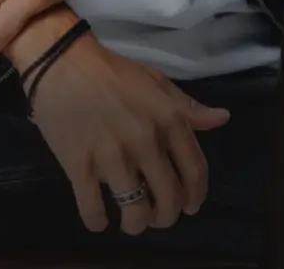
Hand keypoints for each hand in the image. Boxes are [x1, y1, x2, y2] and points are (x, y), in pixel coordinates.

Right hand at [25, 32, 229, 235]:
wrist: (61, 60)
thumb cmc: (111, 71)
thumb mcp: (154, 81)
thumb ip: (188, 106)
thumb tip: (222, 118)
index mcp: (169, 119)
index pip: (195, 172)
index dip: (195, 196)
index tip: (189, 206)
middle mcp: (146, 141)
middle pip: (168, 200)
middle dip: (165, 217)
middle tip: (156, 215)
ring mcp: (112, 156)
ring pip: (135, 213)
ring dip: (135, 224)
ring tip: (130, 219)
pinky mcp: (79, 166)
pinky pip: (94, 212)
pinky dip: (98, 223)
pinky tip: (99, 218)